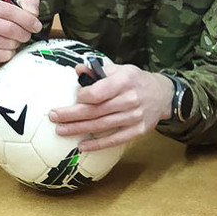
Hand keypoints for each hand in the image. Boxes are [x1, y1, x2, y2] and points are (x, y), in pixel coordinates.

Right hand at [0, 0, 42, 69]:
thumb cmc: (8, 21)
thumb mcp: (20, 7)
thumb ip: (29, 3)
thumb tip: (32, 13)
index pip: (7, 10)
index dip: (25, 19)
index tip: (36, 25)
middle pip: (7, 28)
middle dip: (23, 33)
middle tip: (27, 35)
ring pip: (5, 42)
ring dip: (16, 43)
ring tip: (16, 40)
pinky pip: (1, 55)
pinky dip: (10, 54)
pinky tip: (9, 49)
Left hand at [49, 65, 172, 151]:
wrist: (163, 95)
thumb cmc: (136, 81)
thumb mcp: (121, 69)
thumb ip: (99, 70)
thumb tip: (78, 70)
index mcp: (125, 81)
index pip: (99, 92)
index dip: (83, 96)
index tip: (75, 97)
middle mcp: (130, 99)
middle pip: (96, 111)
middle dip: (71, 115)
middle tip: (53, 116)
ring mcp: (135, 117)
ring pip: (102, 126)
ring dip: (79, 129)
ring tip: (61, 130)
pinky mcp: (138, 131)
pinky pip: (115, 140)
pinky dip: (98, 144)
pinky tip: (82, 146)